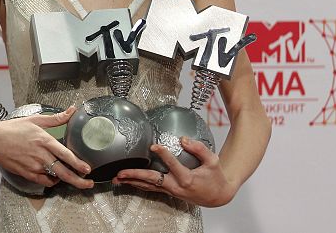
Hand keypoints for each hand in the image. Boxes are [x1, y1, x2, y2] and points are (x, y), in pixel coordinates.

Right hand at [0, 106, 93, 189]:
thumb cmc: (11, 129)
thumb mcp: (35, 120)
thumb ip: (56, 118)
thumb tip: (71, 110)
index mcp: (44, 140)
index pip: (65, 155)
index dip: (78, 163)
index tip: (87, 169)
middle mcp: (40, 155)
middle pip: (63, 172)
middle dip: (78, 180)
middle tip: (88, 183)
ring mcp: (33, 166)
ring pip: (54, 178)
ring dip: (65, 180)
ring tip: (74, 180)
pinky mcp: (26, 173)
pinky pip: (43, 182)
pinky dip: (51, 181)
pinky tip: (55, 178)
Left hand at [113, 137, 236, 206]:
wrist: (218, 196)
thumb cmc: (215, 177)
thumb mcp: (213, 161)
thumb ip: (199, 149)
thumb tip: (183, 139)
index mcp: (187, 178)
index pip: (172, 164)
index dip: (163, 155)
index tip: (154, 146)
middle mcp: (176, 186)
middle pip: (153, 180)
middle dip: (135, 175)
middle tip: (121, 172)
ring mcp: (171, 191)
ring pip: (149, 186)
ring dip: (132, 182)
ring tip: (117, 179)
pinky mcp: (169, 192)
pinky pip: (151, 188)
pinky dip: (139, 185)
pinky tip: (128, 182)